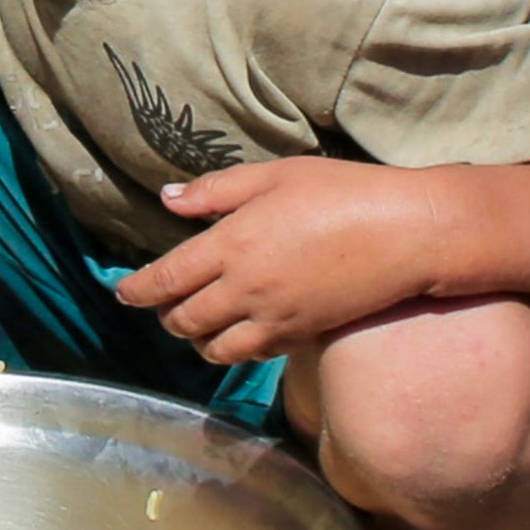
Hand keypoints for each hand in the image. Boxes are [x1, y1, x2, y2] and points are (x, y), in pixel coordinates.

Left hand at [115, 158, 449, 367]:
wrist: (406, 233)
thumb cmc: (342, 192)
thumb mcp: (275, 175)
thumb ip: (216, 191)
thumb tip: (169, 200)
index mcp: (231, 243)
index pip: (166, 279)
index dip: (138, 291)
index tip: (123, 293)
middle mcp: (244, 288)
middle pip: (184, 320)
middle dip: (166, 315)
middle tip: (165, 303)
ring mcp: (273, 317)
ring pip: (214, 348)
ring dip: (198, 339)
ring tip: (200, 323)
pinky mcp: (300, 335)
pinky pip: (252, 354)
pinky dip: (235, 348)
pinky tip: (242, 331)